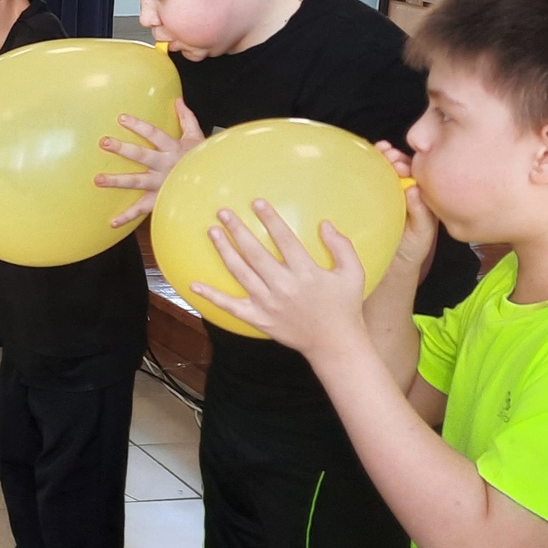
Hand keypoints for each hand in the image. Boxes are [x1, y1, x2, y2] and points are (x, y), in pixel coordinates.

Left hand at [93, 98, 202, 226]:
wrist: (214, 188)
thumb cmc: (203, 160)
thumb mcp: (197, 138)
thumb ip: (186, 119)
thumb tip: (178, 100)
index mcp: (173, 149)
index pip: (154, 134)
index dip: (139, 126)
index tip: (121, 118)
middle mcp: (165, 166)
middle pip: (142, 155)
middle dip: (122, 149)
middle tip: (104, 142)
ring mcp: (161, 184)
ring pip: (137, 182)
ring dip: (116, 181)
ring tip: (97, 179)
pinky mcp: (159, 201)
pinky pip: (142, 210)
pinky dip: (127, 217)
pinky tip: (111, 221)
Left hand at [190, 199, 372, 358]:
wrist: (334, 344)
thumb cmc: (344, 306)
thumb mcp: (353, 274)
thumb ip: (342, 247)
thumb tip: (325, 224)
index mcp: (307, 273)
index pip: (284, 239)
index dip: (270, 219)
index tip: (256, 203)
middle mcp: (284, 286)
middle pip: (255, 253)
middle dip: (238, 230)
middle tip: (223, 212)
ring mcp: (268, 303)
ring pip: (240, 273)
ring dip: (225, 251)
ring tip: (213, 232)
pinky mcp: (259, 319)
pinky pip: (231, 306)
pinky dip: (212, 296)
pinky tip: (194, 284)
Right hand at [371, 142, 438, 291]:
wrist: (389, 268)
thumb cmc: (410, 251)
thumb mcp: (422, 233)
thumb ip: (421, 213)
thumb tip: (413, 189)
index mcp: (420, 197)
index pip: (416, 174)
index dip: (410, 164)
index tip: (401, 162)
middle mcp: (403, 192)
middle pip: (399, 167)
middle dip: (394, 157)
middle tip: (388, 155)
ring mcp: (385, 195)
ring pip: (384, 171)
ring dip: (381, 158)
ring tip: (379, 151)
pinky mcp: (369, 200)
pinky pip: (368, 182)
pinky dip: (367, 168)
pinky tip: (364, 159)